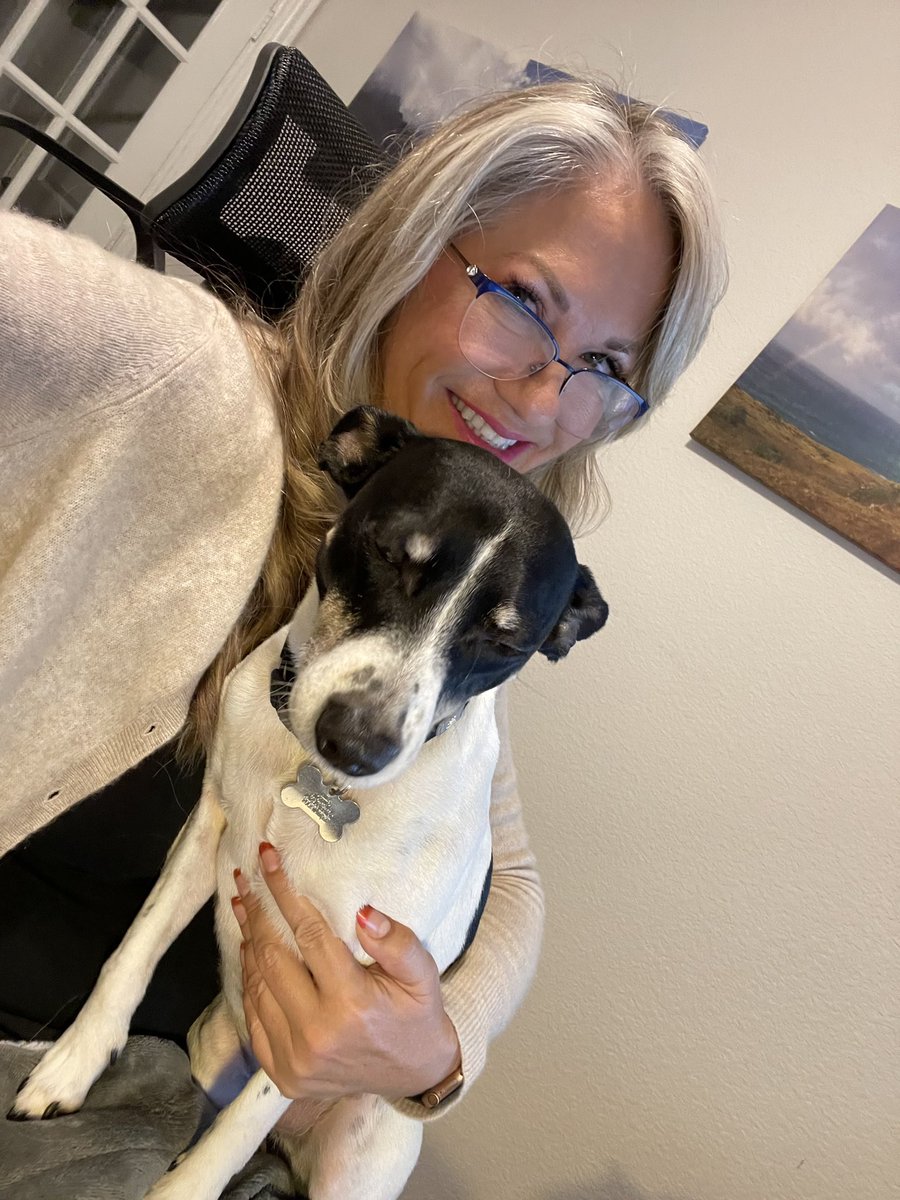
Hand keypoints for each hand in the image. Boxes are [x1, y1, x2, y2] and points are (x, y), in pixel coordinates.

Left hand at [231, 843, 460, 1101]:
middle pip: (273, 958)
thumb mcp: (423, 975)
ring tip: (243, 906)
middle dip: (256, 911)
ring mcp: (294, 1059)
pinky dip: (249, 980)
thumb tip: (363, 913)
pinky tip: (250, 950)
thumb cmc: (417, 1015)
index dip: (285, 894)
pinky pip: (254, 1017)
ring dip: (247, 942)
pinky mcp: (282, 1074)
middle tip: (245, 877)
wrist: (414, 1076)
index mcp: (351, 1005)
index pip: (309, 936)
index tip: (268, 859)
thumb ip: (397, 943)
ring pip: (258, 986)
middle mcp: (316, 1034)